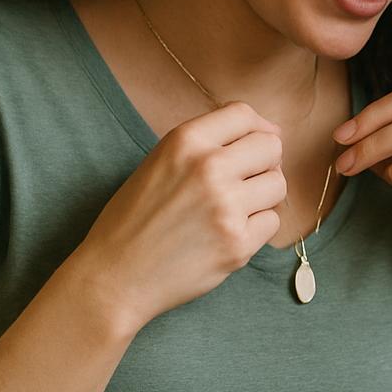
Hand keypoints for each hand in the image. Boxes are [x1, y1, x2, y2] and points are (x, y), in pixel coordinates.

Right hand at [70, 102, 285, 332]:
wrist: (114, 276)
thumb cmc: (135, 219)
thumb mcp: (160, 162)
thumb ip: (208, 144)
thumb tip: (270, 133)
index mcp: (184, 141)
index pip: (244, 114)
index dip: (256, 129)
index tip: (252, 147)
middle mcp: (208, 167)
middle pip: (271, 147)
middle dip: (264, 163)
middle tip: (244, 183)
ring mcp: (225, 206)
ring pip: (278, 185)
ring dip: (263, 197)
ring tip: (233, 210)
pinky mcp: (237, 243)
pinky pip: (272, 223)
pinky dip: (256, 229)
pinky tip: (228, 234)